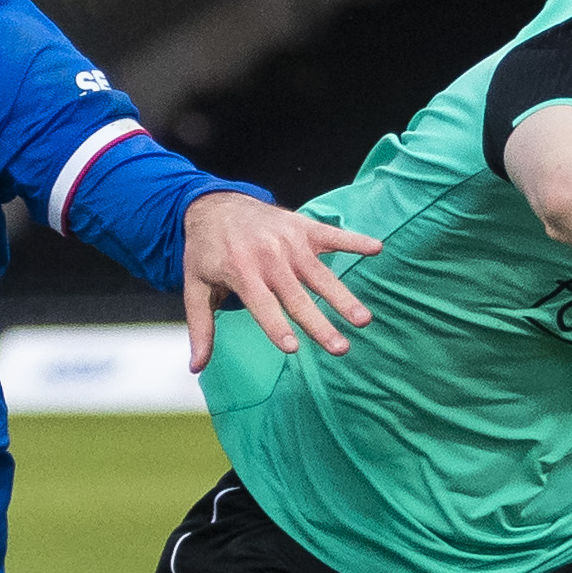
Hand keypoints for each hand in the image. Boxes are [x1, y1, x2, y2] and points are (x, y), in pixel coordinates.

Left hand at [179, 191, 378, 371]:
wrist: (214, 205)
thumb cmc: (206, 252)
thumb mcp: (194, 286)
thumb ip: (200, 327)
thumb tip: (196, 368)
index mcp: (240, 271)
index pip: (261, 304)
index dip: (276, 326)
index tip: (293, 348)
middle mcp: (267, 256)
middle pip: (297, 296)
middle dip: (320, 324)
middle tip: (340, 348)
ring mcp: (288, 240)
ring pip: (320, 274)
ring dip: (343, 297)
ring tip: (363, 319)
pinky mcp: (302, 227)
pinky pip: (332, 235)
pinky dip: (354, 240)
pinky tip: (377, 248)